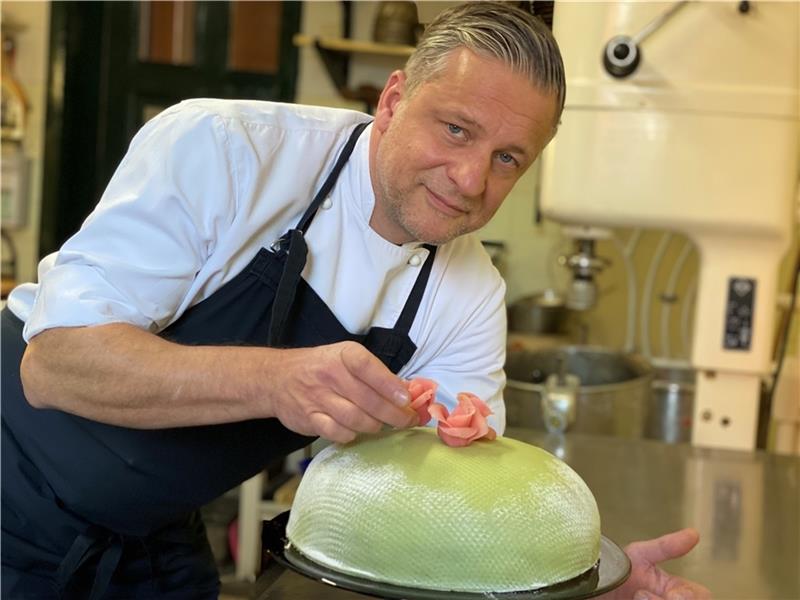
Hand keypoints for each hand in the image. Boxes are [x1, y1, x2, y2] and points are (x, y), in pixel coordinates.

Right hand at [264, 341, 416, 442]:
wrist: (277, 377)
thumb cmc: (320, 367)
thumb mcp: (346, 358)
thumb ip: (375, 374)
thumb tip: (408, 391)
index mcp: (344, 355)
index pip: (369, 368)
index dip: (390, 385)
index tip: (407, 400)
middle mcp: (330, 375)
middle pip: (368, 400)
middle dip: (394, 415)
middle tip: (408, 421)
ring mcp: (318, 397)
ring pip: (356, 419)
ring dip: (375, 425)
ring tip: (382, 425)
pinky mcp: (309, 418)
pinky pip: (337, 433)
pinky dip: (351, 435)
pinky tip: (356, 431)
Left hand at [600, 529, 711, 599]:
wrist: (590, 588)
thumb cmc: (615, 572)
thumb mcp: (639, 556)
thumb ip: (665, 547)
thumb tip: (693, 534)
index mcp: (677, 591)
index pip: (700, 595)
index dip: (688, 597)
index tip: (672, 596)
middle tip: (640, 596)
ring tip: (633, 599)